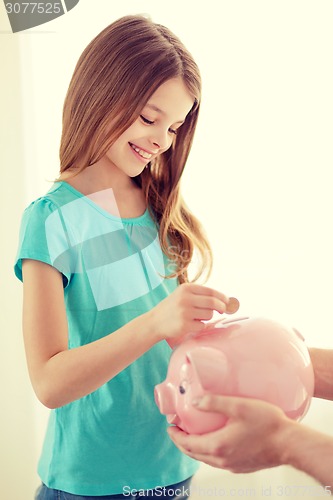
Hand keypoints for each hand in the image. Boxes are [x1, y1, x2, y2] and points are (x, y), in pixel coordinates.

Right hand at [149, 283, 228, 343]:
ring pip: (209, 314)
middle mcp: (185, 298)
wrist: (154, 322)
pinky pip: (202, 325)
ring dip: (207, 317)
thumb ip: (200, 295)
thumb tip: (223, 299)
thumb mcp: (182, 295)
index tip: (227, 301)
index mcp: (186, 288)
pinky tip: (190, 324)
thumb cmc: (172, 308)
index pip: (211, 291)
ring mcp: (185, 312)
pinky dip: (200, 325)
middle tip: (223, 310)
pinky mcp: (185, 325)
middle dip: (222, 307)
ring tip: (195, 317)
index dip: (222, 297)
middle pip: (213, 303)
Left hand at [167, 394, 292, 472]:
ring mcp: (232, 465)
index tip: (170, 426)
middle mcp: (222, 459)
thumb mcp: (239, 406)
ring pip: (205, 459)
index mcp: (218, 445)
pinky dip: (208, 451)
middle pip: (194, 454)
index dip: (176, 435)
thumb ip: (215, 402)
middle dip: (182, 442)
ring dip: (195, 448)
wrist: (289, 443)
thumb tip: (195, 401)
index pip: (188, 444)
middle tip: (176, 431)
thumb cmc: (267, 423)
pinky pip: (218, 460)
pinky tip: (213, 441)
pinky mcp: (241, 466)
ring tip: (191, 435)